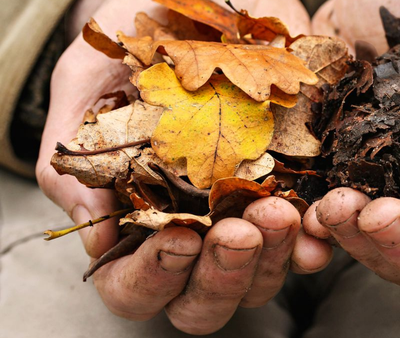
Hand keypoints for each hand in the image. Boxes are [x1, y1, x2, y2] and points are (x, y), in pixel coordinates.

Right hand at [36, 0, 331, 333]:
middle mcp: (196, 225)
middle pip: (206, 295)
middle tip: (237, 231)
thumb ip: (76, 158)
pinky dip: (318, 235)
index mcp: (140, 215)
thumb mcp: (88, 83)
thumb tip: (94, 236)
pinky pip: (312, 233)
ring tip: (280, 212)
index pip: (136, 283)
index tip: (178, 236)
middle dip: (222, 273)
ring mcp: (249, 211)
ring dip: (274, 256)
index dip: (152, 276)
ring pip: (263, 275)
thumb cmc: (134, 38)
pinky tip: (319, 218)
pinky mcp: (295, 186)